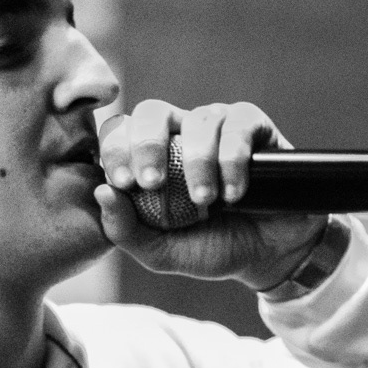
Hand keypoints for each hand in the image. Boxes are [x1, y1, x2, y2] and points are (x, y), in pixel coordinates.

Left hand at [94, 99, 326, 289]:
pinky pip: (239, 126)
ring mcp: (218, 128)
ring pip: (199, 120)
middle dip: (147, 144)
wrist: (267, 256)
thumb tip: (100, 192)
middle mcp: (181, 135)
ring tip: (205, 201)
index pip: (121, 132)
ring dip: (197, 162)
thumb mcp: (162, 252)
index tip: (123, 182)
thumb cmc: (211, 246)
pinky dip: (233, 159)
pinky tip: (234, 192)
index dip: (115, 149)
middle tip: (152, 183)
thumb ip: (126, 231)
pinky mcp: (254, 129)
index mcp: (152, 157)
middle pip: (152, 112)